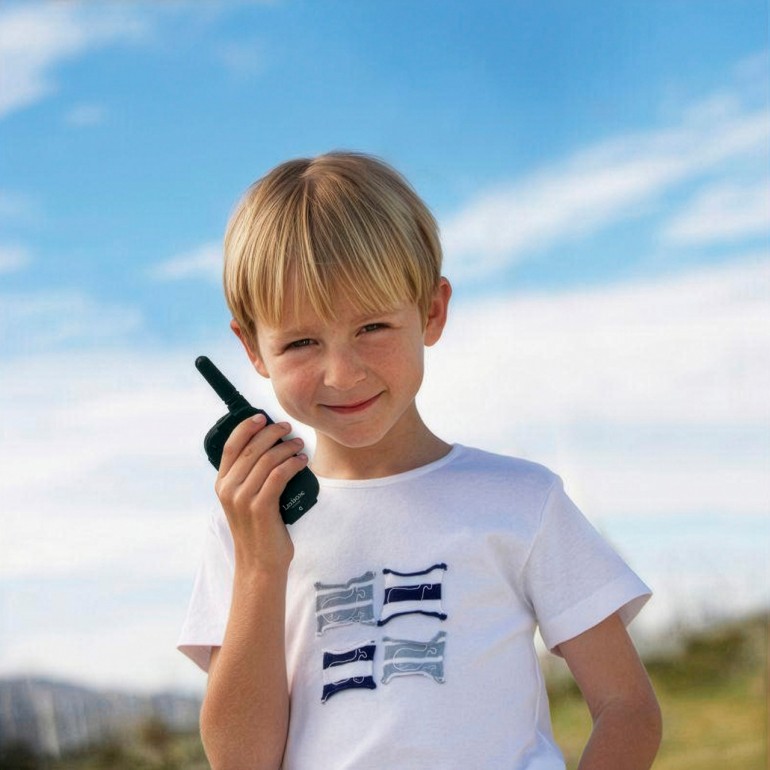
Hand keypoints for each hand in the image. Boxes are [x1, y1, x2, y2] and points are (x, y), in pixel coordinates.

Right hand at [214, 414, 307, 574]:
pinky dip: (292, 463)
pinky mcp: (260, 507)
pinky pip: (278, 475)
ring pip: (267, 460)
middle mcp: (229, 490)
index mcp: (222, 485)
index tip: (261, 417)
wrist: (260, 564)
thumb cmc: (259, 529)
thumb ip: (250, 477)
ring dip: (286, 448)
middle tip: (287, 428)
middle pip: (251, 449)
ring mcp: (243, 499)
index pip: (230, 446)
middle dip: (271, 433)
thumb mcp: (246, 500)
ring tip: (299, 446)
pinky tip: (301, 461)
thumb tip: (270, 447)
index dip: (245, 428)